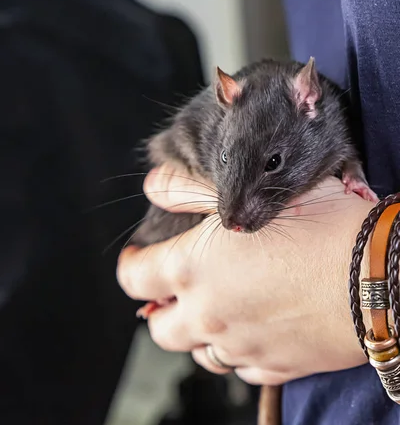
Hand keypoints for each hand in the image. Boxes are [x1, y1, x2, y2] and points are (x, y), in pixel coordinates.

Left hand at [117, 164, 372, 384]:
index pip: (135, 278)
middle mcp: (210, 314)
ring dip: (200, 331)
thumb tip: (153, 184)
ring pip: (199, 351)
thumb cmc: (320, 226)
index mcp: (193, 269)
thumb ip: (189, 190)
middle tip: (176, 288)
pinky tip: (254, 327)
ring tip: (218, 307)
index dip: (130, 266)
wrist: (377, 273)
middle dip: (160, 307)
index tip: (136, 258)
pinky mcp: (275, 365)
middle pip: (160, 327)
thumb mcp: (250, 193)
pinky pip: (241, 366)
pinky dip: (238, 349)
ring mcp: (241, 345)